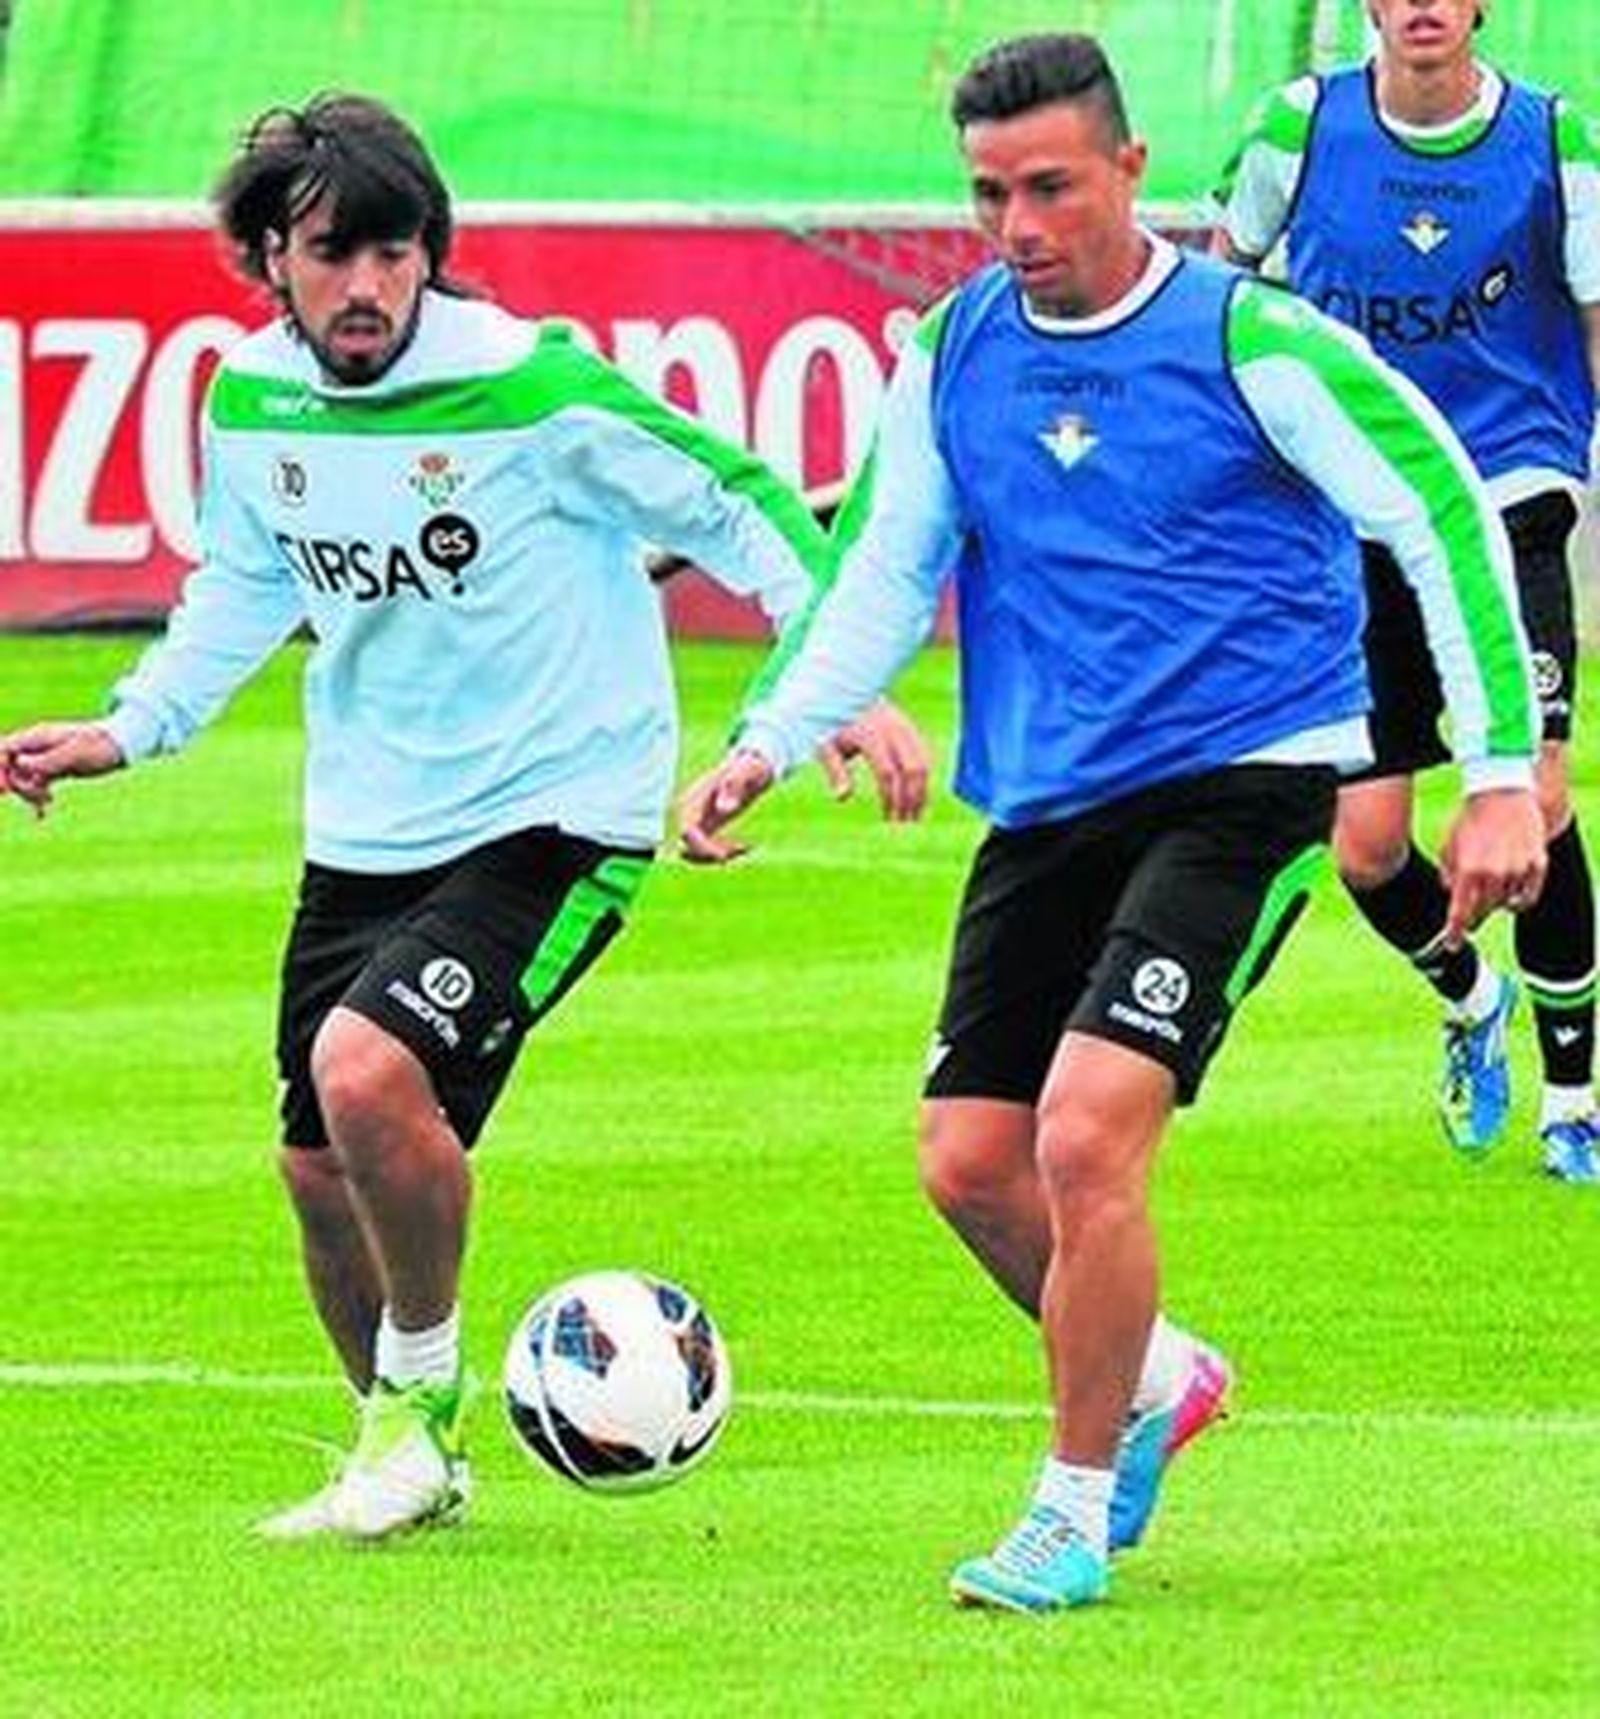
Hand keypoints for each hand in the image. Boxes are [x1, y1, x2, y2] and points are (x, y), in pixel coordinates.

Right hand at [0, 721, 124, 817]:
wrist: (121, 746)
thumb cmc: (100, 746)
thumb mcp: (76, 754)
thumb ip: (48, 760)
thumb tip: (19, 763)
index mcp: (38, 737)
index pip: (3, 750)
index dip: (0, 769)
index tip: (6, 789)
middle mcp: (37, 746)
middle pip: (9, 766)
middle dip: (17, 784)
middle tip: (39, 797)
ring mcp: (44, 757)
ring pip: (21, 776)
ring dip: (27, 792)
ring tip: (47, 802)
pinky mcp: (53, 768)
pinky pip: (35, 783)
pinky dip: (36, 797)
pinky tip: (41, 814)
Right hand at [677, 749, 775, 863]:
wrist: (750, 768)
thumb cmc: (748, 768)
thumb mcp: (746, 773)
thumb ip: (735, 785)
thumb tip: (723, 809)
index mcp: (694, 799)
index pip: (687, 832)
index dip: (702, 848)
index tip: (725, 854)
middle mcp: (690, 812)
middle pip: (689, 847)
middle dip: (712, 855)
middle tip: (740, 848)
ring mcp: (697, 821)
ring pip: (695, 853)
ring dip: (718, 857)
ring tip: (743, 847)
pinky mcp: (706, 827)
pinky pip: (705, 850)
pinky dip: (722, 854)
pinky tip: (744, 846)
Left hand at [814, 699, 931, 822]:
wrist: (844, 692)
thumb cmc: (831, 724)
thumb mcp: (826, 745)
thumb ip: (835, 770)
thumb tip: (842, 797)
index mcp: (869, 734)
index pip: (887, 773)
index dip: (890, 798)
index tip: (888, 818)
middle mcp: (891, 729)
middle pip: (912, 769)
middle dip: (912, 798)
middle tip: (906, 822)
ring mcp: (904, 726)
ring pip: (924, 762)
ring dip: (922, 790)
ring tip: (915, 814)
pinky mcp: (910, 726)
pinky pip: (925, 754)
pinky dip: (924, 776)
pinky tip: (918, 795)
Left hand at [1439, 787, 1546, 944]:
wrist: (1501, 793)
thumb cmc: (1470, 819)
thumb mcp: (1449, 846)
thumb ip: (1448, 874)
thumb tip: (1452, 896)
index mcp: (1468, 871)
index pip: (1461, 913)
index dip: (1456, 932)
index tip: (1453, 945)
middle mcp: (1494, 874)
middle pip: (1484, 912)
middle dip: (1475, 916)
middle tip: (1471, 917)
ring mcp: (1518, 870)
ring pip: (1506, 905)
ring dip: (1496, 903)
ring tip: (1490, 888)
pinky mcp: (1537, 865)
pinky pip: (1527, 897)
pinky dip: (1518, 900)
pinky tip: (1511, 896)